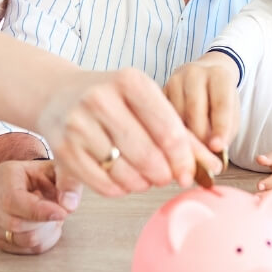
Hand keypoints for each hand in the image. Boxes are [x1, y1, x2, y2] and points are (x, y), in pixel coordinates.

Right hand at [0, 159, 79, 254]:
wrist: (36, 186)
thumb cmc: (45, 177)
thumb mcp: (61, 170)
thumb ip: (69, 182)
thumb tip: (68, 204)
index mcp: (1, 175)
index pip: (12, 199)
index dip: (38, 211)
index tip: (62, 213)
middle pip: (14, 224)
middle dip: (43, 222)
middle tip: (59, 211)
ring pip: (19, 240)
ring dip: (44, 232)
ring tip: (51, 217)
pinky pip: (21, 249)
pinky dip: (40, 241)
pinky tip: (44, 226)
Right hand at [36, 68, 221, 196]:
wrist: (58, 94)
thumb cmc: (113, 100)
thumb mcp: (146, 102)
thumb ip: (181, 133)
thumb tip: (212, 166)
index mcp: (129, 81)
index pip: (168, 130)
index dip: (184, 159)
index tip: (190, 173)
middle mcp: (100, 99)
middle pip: (148, 156)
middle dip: (164, 174)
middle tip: (166, 177)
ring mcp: (78, 125)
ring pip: (126, 174)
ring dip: (143, 184)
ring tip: (145, 177)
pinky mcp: (63, 150)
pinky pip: (104, 185)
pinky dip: (121, 190)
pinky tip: (124, 179)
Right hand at [164, 57, 239, 153]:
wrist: (205, 77)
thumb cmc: (220, 100)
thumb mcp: (232, 113)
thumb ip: (226, 130)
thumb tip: (211, 152)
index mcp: (219, 75)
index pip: (221, 103)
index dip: (220, 127)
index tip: (217, 147)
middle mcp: (195, 73)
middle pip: (194, 108)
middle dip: (199, 136)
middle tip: (202, 157)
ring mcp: (174, 80)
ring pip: (175, 114)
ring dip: (182, 136)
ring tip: (189, 153)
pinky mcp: (159, 89)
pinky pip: (161, 114)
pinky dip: (168, 132)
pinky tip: (175, 144)